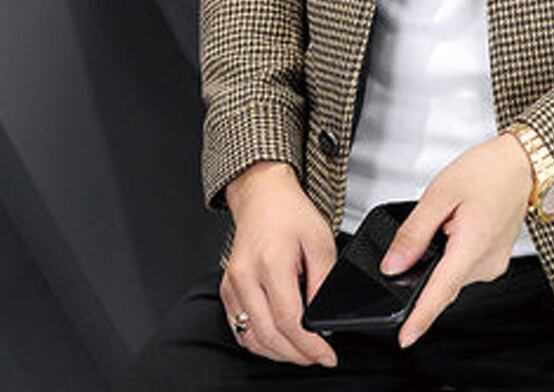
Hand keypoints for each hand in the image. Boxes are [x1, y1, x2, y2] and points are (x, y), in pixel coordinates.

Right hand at [219, 160, 338, 367]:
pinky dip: (261, 342)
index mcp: (270, 262)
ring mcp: (232, 285)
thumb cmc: (291, 214)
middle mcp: (245, 276)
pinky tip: (280, 340)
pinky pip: (240, 329)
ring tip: (303, 351)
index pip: (289, 319)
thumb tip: (325, 318)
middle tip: (318, 357)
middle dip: (296, 355)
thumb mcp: (321, 241)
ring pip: (252, 338)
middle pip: (269, 335)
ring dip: (278, 353)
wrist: (263, 197)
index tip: (327, 355)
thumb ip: (323, 281)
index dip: (309, 345)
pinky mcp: (227, 291)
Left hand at [379, 133, 534, 348]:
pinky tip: (459, 225)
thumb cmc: (489, 170)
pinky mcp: (496, 259)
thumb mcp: (440, 193)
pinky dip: (454, 253)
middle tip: (436, 220)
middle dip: (426, 264)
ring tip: (452, 216)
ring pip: (453, 273)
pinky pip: (466, 266)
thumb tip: (393, 264)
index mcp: (473, 245)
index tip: (404, 338)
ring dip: (442, 256)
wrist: (523, 162)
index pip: (440, 292)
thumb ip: (414, 232)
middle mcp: (488, 262)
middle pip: (443, 281)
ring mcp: (495, 263)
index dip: (420, 318)